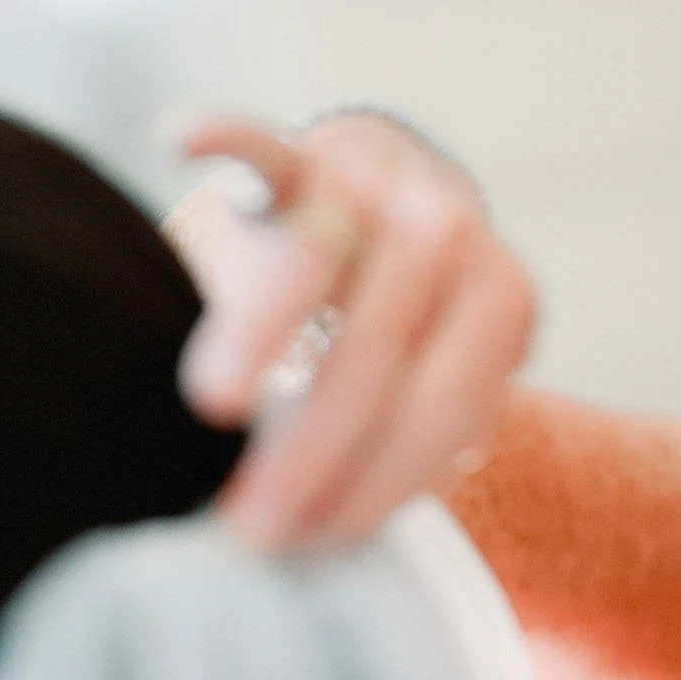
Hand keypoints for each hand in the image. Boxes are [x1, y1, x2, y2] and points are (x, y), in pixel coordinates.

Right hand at [166, 111, 535, 549]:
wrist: (405, 199)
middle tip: (252, 521)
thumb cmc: (415, 333)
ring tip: (217, 405)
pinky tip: (180, 141)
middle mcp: (449, 226)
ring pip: (321, 250)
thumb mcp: (440, 385)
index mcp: (500, 297)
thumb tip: (316, 543)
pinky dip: (224, 136)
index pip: (442, 402)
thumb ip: (407, 444)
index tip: (314, 543)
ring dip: (264, 330)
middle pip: (380, 342)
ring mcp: (373, 182)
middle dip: (316, 444)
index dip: (379, 483)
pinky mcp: (299, 150)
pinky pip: (263, 143)